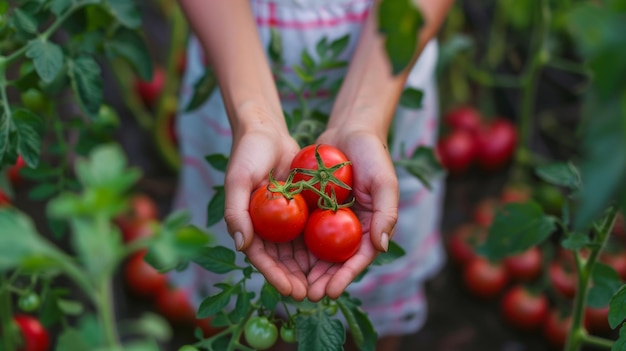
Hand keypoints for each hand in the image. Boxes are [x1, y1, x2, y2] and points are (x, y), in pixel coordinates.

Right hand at [222, 116, 308, 300]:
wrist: (266, 130)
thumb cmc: (247, 154)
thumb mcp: (238, 180)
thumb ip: (237, 212)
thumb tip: (241, 245)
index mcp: (248, 225)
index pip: (261, 259)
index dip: (275, 277)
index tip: (290, 290)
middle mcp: (265, 227)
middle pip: (281, 261)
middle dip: (295, 280)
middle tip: (312, 295)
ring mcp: (284, 219)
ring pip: (297, 251)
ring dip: (309, 269)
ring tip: (325, 285)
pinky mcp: (299, 208)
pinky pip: (310, 231)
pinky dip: (319, 246)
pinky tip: (335, 259)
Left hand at [305, 130, 398, 300]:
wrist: (350, 129)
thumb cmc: (373, 154)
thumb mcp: (385, 182)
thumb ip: (386, 214)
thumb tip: (379, 248)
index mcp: (371, 226)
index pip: (358, 259)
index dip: (344, 278)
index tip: (329, 292)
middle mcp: (351, 227)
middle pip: (335, 261)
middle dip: (321, 280)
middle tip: (305, 296)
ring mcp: (331, 218)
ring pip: (317, 250)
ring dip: (305, 269)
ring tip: (290, 285)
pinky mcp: (315, 207)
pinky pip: (302, 229)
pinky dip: (293, 244)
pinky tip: (278, 257)